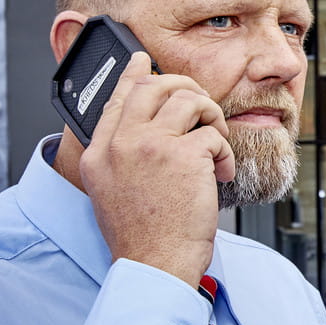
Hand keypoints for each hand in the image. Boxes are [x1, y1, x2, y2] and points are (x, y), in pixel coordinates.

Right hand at [79, 52, 235, 285]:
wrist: (155, 263)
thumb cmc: (143, 235)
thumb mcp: (112, 190)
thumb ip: (122, 155)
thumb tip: (144, 126)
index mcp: (99, 153)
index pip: (116, 98)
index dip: (133, 74)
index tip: (143, 61)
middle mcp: (121, 143)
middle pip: (154, 86)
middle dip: (186, 88)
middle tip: (202, 108)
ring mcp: (151, 145)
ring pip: (190, 100)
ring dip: (212, 119)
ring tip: (216, 147)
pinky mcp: (184, 155)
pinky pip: (214, 134)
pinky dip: (225, 154)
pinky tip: (221, 175)